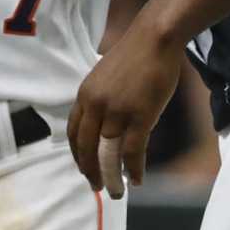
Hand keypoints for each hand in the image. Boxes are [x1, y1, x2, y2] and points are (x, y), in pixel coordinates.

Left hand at [68, 19, 183, 199]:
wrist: (155, 38)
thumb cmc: (135, 55)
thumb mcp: (105, 76)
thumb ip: (101, 99)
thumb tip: (104, 122)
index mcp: (85, 95)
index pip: (74, 133)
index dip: (78, 155)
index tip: (84, 168)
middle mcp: (96, 106)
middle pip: (87, 148)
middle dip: (91, 172)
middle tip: (97, 187)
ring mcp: (117, 112)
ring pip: (108, 154)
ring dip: (111, 177)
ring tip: (116, 191)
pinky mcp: (140, 116)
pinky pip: (132, 151)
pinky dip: (134, 168)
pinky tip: (137, 179)